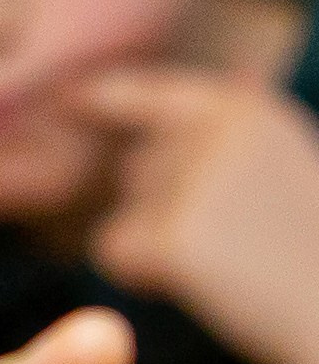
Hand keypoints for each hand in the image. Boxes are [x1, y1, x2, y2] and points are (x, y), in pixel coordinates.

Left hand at [80, 63, 318, 363]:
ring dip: (157, 245)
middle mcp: (215, 131)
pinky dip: (140, 276)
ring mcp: (192, 180)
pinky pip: (111, 251)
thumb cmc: (309, 251)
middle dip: (163, 212)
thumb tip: (216, 78)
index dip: (102, 99)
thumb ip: (237, 131)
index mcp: (244, 109)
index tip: (68, 103)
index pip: (146, 92)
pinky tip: (198, 284)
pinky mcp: (173, 237)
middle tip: (235, 245)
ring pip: (123, 211)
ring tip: (227, 263)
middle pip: (134, 169)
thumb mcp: (288, 165)